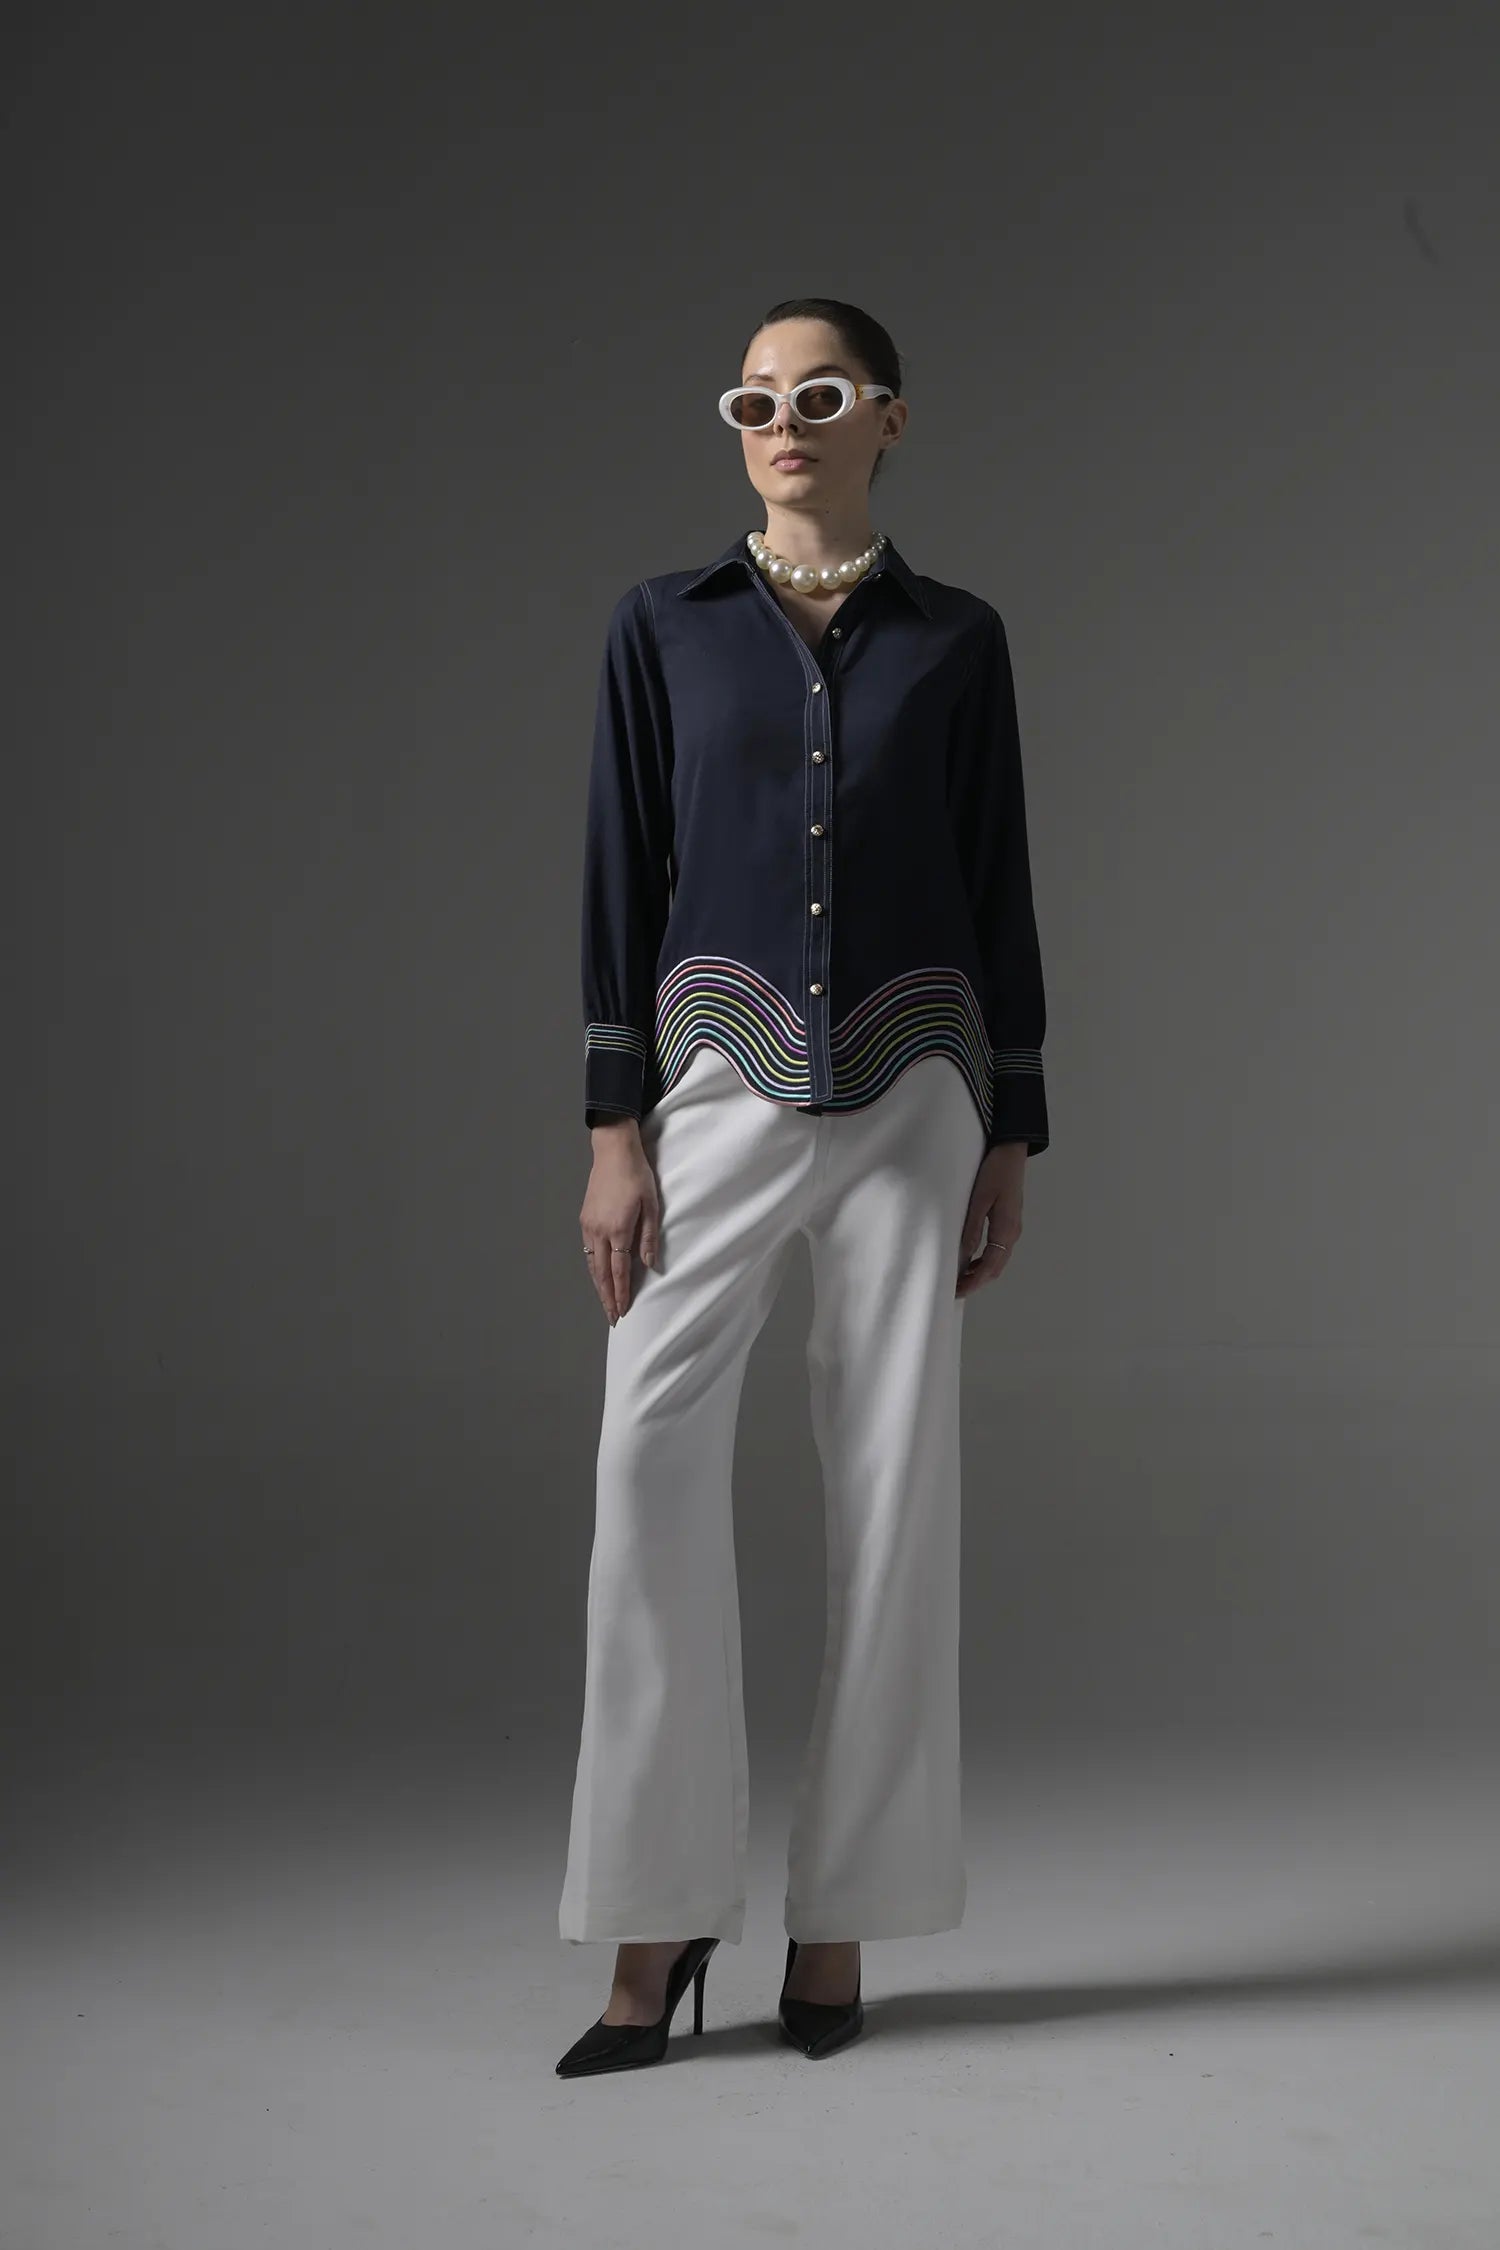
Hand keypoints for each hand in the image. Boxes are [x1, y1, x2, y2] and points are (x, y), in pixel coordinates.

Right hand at [580, 1119, 660, 1322]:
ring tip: (605, 1303)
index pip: (618, 1270)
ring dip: (598, 1286)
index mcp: (618, 1229)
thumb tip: (650, 1264)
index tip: (622, 1311)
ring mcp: (589, 1225)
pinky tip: (598, 1275)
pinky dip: (592, 1268)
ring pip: (591, 1264)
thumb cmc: (637, 1175)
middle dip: (607, 1298)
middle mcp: (599, 1231)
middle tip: (612, 1317)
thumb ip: (649, 1237)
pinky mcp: (585, 1218)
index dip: (621, 1293)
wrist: (613, 1151)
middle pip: (601, 1273)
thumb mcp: (651, 1205)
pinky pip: (588, 1250)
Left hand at [956, 1142, 1026, 1297]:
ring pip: (997, 1259)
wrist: (1011, 1151)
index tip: (957, 1292)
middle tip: (955, 1289)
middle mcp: (1012, 1232)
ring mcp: (1012, 1227)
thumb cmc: (995, 1171)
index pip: (990, 1267)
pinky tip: (970, 1259)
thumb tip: (963, 1257)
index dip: (974, 1282)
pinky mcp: (1008, 1221)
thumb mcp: (979, 1200)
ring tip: (959, 1277)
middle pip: (995, 1267)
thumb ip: (972, 1229)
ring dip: (980, 1272)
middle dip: (976, 1281)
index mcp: (1006, 1229)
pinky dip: (984, 1259)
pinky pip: (997, 1248)